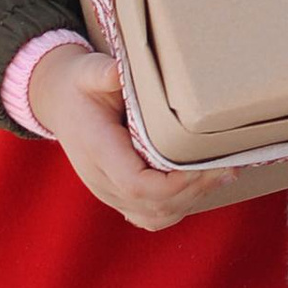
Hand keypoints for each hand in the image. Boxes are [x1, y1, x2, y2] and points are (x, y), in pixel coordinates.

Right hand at [26, 42, 245, 232]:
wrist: (60, 104)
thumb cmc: (79, 86)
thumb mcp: (86, 72)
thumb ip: (101, 73)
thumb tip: (118, 71)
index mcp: (97, 149)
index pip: (135, 184)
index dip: (172, 183)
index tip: (201, 165)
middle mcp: (101, 179)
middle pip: (152, 205)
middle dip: (194, 189)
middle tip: (228, 164)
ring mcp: (109, 192)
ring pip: (155, 216)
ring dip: (191, 199)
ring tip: (222, 174)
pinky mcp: (119, 196)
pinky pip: (151, 216)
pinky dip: (178, 207)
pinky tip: (200, 186)